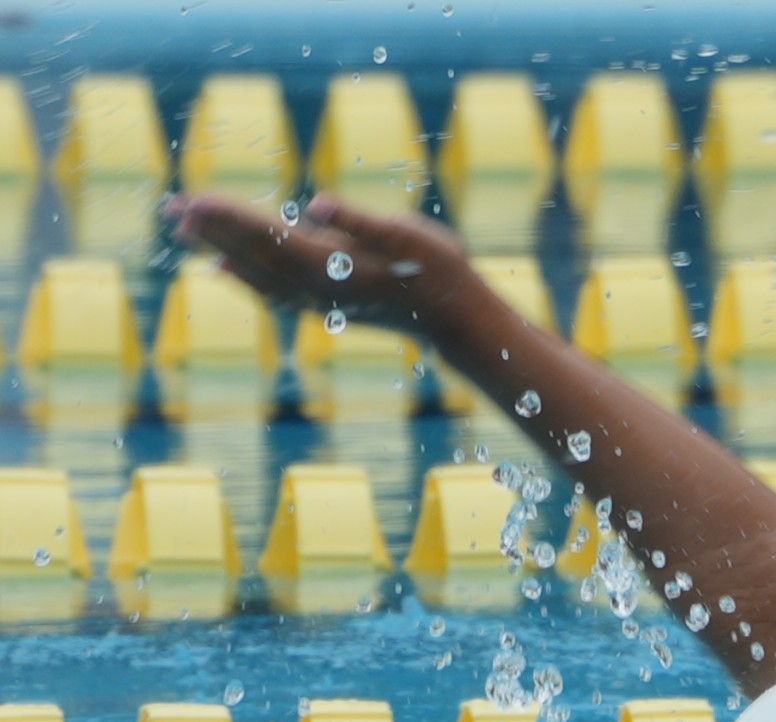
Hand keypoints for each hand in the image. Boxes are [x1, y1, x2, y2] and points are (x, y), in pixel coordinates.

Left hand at [167, 191, 474, 336]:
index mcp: (329, 266)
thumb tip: (319, 204)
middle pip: (250, 253)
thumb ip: (360, 220)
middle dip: (210, 229)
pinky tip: (224, 268)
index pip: (266, 235)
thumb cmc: (438, 270)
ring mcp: (317, 300)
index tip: (192, 198)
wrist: (456, 319)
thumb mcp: (406, 236)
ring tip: (185, 230)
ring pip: (253, 272)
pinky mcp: (324, 304)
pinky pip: (269, 289)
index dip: (228, 216)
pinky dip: (241, 275)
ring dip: (218, 249)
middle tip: (171, 207)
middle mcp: (314, 288)